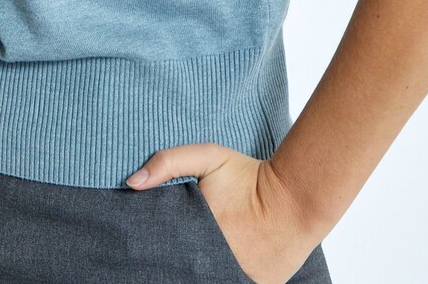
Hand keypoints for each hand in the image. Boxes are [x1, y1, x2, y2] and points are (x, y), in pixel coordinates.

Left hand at [125, 141, 316, 283]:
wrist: (296, 197)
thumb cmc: (249, 176)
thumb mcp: (208, 157)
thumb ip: (168, 163)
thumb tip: (131, 183)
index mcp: (197, 232)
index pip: (165, 247)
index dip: (156, 245)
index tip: (152, 240)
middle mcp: (213, 260)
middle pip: (183, 265)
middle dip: (176, 258)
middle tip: (176, 245)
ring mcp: (235, 276)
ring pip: (205, 275)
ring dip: (196, 268)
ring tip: (196, 254)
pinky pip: (229, 282)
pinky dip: (220, 274)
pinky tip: (215, 264)